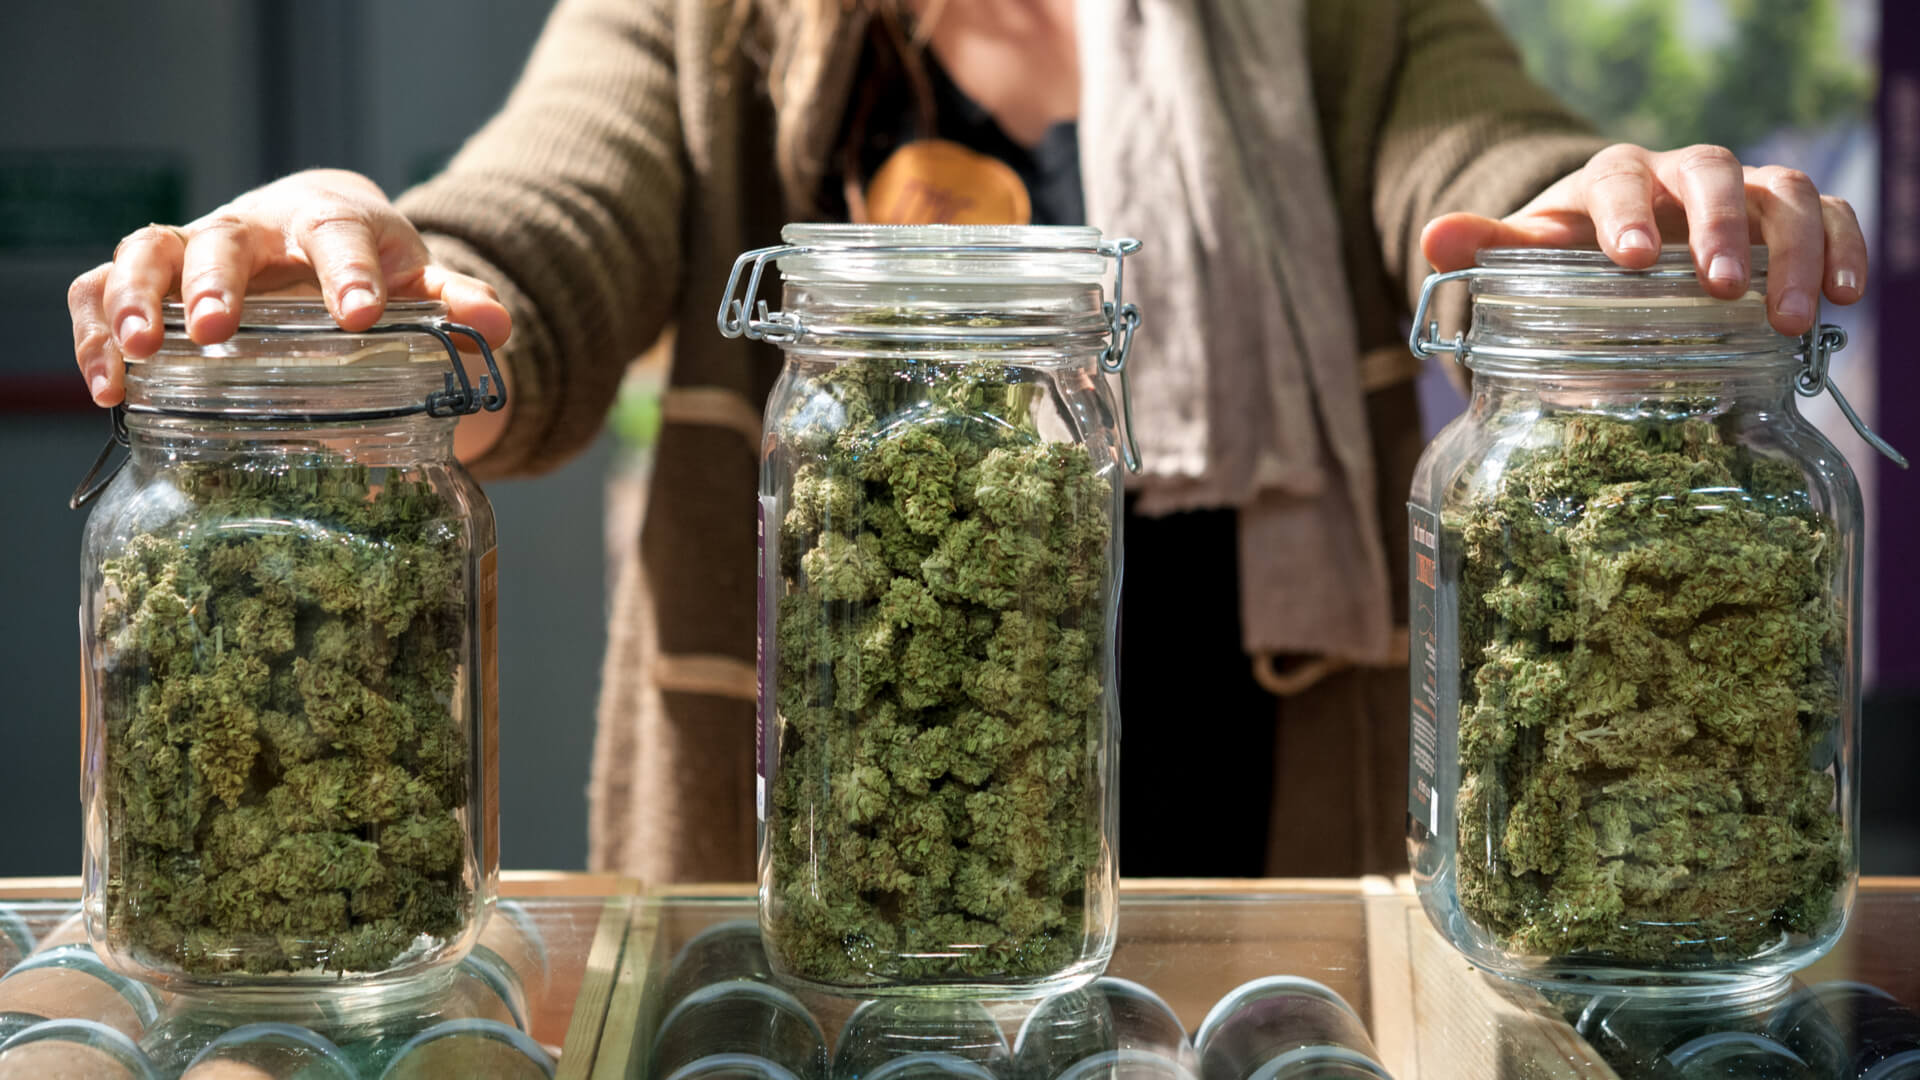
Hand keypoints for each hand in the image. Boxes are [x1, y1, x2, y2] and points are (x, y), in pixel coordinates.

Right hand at [70, 169, 510, 405]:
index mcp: (329, 223)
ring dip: (135, 298)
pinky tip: (107, 385)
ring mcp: (196, 249)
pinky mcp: (155, 279)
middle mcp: (254, 228)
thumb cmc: (372, 265)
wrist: (326, 234)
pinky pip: (101, 288)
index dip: (346, 272)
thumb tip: (498, 326)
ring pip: (148, 251)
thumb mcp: (419, 280)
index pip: (337, 235)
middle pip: (224, 237)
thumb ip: (456, 302)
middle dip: (216, 282)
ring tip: (137, 353)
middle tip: (214, 331)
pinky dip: (92, 328)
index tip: (357, 315)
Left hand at [1420, 143, 1866, 337]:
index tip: (1631, 260)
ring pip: (1785, 192)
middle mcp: (1685, 176)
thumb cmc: (1574, 250)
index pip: (1620, 178)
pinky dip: (1845, 247)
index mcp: (1615, 178)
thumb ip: (1490, 248)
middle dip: (1723, 230)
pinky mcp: (1788, 220)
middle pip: (1715, 174)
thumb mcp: (1532, 251)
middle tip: (1722, 291)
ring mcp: (1744, 194)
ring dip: (1796, 251)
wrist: (1623, 242)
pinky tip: (1846, 299)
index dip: (1627, 213)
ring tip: (1794, 318)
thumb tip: (1433, 238)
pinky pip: (1832, 215)